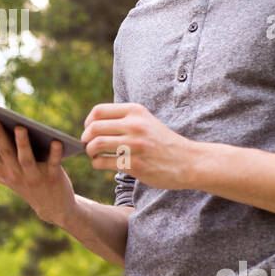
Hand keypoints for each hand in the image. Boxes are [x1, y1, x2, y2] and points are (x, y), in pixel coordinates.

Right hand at [0, 117, 75, 225]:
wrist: (52, 206)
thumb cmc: (24, 183)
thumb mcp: (1, 175)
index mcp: (1, 171)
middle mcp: (15, 174)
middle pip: (4, 152)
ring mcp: (33, 176)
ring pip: (26, 158)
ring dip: (23, 143)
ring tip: (20, 127)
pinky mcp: (52, 176)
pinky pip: (53, 163)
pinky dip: (55, 153)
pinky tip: (56, 140)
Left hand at [81, 103, 195, 189]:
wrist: (188, 161)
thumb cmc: (163, 142)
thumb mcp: (146, 121)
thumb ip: (124, 119)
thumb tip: (93, 124)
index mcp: (136, 111)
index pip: (99, 111)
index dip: (88, 122)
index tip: (89, 130)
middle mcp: (135, 125)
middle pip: (94, 128)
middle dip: (85, 138)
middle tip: (87, 144)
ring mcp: (135, 145)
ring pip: (96, 145)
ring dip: (89, 151)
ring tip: (93, 155)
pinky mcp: (135, 164)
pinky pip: (104, 162)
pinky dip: (97, 164)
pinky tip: (101, 164)